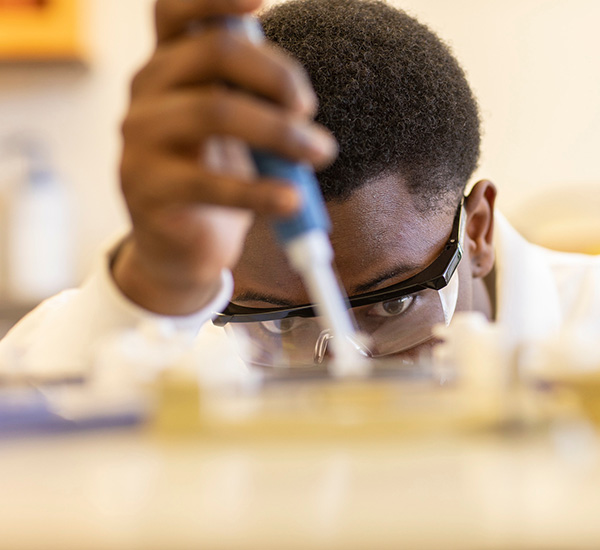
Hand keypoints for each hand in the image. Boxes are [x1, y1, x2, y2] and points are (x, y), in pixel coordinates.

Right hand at [113, 0, 337, 314]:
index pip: (177, 10)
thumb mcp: (234, 132)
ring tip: (318, 154)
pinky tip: (291, 201)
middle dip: (277, 75)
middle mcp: (146, 90)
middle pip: (214, 51)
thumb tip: (297, 96)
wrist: (181, 244)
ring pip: (215, 110)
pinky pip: (209, 183)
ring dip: (281, 132)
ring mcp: (140, 138)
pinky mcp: (146, 187)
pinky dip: (260, 191)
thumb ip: (251, 100)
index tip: (264, 0)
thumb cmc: (214, 178)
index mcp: (169, 66)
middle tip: (310, 110)